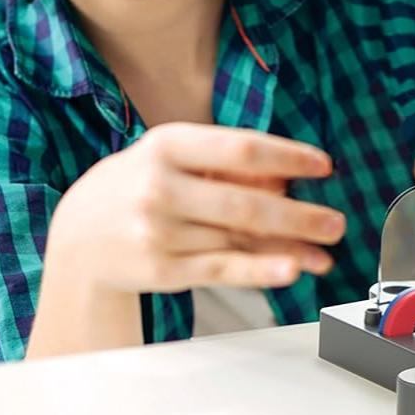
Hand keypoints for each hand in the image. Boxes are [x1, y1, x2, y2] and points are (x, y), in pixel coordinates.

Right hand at [49, 122, 342, 293]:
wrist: (78, 233)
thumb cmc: (139, 185)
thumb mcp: (175, 159)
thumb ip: (225, 166)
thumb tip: (285, 182)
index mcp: (168, 144)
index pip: (241, 149)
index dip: (288, 157)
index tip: (323, 166)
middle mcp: (160, 185)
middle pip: (245, 203)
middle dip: (300, 216)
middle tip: (336, 223)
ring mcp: (157, 230)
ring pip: (238, 240)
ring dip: (290, 248)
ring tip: (324, 252)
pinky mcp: (160, 268)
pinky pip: (221, 269)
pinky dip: (260, 270)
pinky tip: (291, 268)